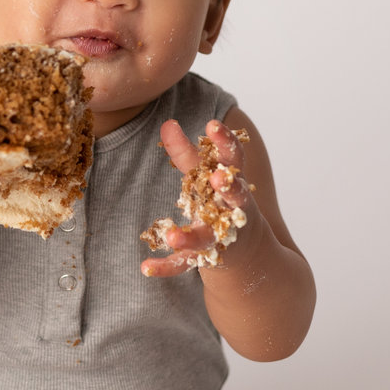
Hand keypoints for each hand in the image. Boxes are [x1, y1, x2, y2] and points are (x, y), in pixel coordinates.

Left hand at [141, 119, 258, 277]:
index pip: (234, 159)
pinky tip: (145, 267)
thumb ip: (187, 152)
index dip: (225, 142)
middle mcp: (232, 211)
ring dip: (191, 238)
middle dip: (229, 189)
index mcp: (233, 184)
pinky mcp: (206, 259)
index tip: (213, 125)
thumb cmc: (220, 200)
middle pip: (235, 199)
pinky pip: (185, 264)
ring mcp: (220, 238)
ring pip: (207, 238)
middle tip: (218, 178)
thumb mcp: (205, 176)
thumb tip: (167, 123)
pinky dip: (165, 267)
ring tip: (173, 238)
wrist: (244, 249)